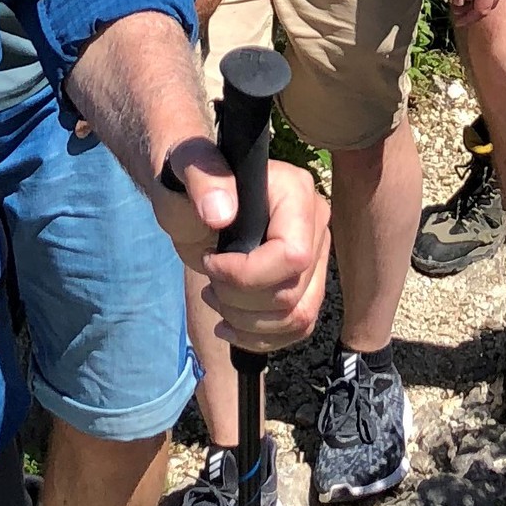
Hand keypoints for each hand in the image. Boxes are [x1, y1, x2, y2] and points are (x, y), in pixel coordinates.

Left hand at [156, 151, 329, 351]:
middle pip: (291, 294)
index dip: (246, 274)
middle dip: (239, 301)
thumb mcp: (188, 168)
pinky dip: (259, 338)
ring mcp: (317, 256)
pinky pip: (298, 328)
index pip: (293, 256)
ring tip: (216, 299)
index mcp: (297, 192)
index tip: (211, 262)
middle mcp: (317, 224)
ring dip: (246, 323)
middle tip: (210, 282)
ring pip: (298, 318)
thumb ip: (203, 178)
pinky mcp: (308, 282)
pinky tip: (230, 324)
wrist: (193, 199)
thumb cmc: (191, 180)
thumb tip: (221, 214)